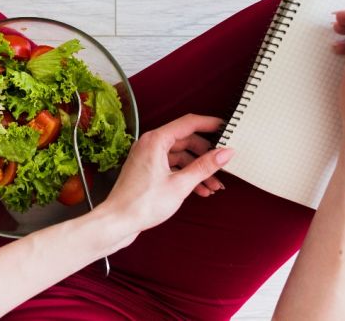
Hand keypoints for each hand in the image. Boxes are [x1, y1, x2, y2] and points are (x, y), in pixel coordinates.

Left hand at [96, 114, 233, 239]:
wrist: (117, 222)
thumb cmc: (142, 204)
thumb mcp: (180, 185)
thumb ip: (204, 167)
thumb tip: (225, 153)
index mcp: (155, 140)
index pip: (188, 123)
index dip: (209, 124)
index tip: (227, 127)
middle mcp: (150, 144)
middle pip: (186, 141)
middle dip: (206, 154)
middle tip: (223, 164)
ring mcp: (148, 157)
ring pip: (180, 156)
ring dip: (198, 169)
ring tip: (214, 185)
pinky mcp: (148, 170)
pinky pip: (172, 166)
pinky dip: (186, 176)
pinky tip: (201, 190)